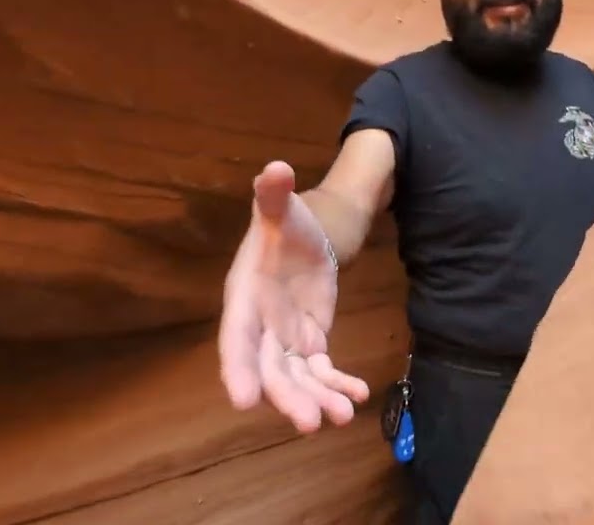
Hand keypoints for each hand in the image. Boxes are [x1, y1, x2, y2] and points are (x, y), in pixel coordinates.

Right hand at [217, 161, 369, 432]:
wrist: (305, 236)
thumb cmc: (285, 224)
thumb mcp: (281, 209)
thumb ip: (275, 195)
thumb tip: (276, 168)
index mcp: (244, 297)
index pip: (236, 338)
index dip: (238, 370)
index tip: (244, 402)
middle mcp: (259, 327)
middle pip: (269, 370)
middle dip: (287, 397)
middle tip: (308, 424)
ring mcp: (284, 339)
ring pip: (297, 378)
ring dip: (317, 399)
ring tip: (341, 417)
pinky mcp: (309, 343)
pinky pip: (321, 371)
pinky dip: (337, 385)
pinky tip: (357, 396)